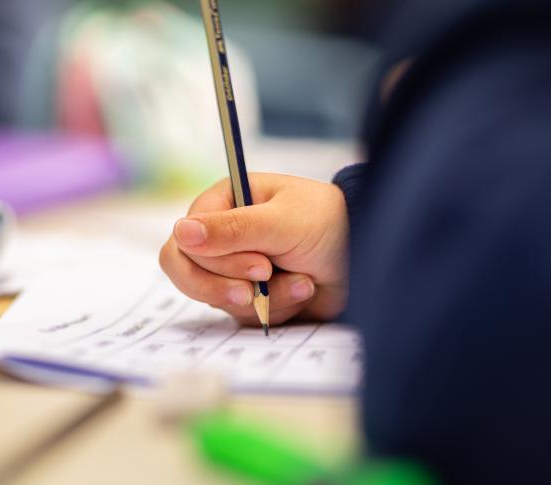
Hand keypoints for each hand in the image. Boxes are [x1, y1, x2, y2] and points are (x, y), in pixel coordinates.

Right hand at [159, 173, 348, 324]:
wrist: (369, 261)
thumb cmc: (330, 225)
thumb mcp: (282, 222)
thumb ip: (231, 229)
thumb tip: (181, 232)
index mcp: (224, 202)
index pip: (185, 240)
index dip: (214, 261)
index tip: (260, 267)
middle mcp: (222, 234)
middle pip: (187, 272)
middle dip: (230, 285)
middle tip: (267, 280)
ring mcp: (233, 267)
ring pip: (217, 299)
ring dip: (265, 298)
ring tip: (304, 282)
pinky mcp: (249, 295)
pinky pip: (241, 315)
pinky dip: (275, 309)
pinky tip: (303, 291)